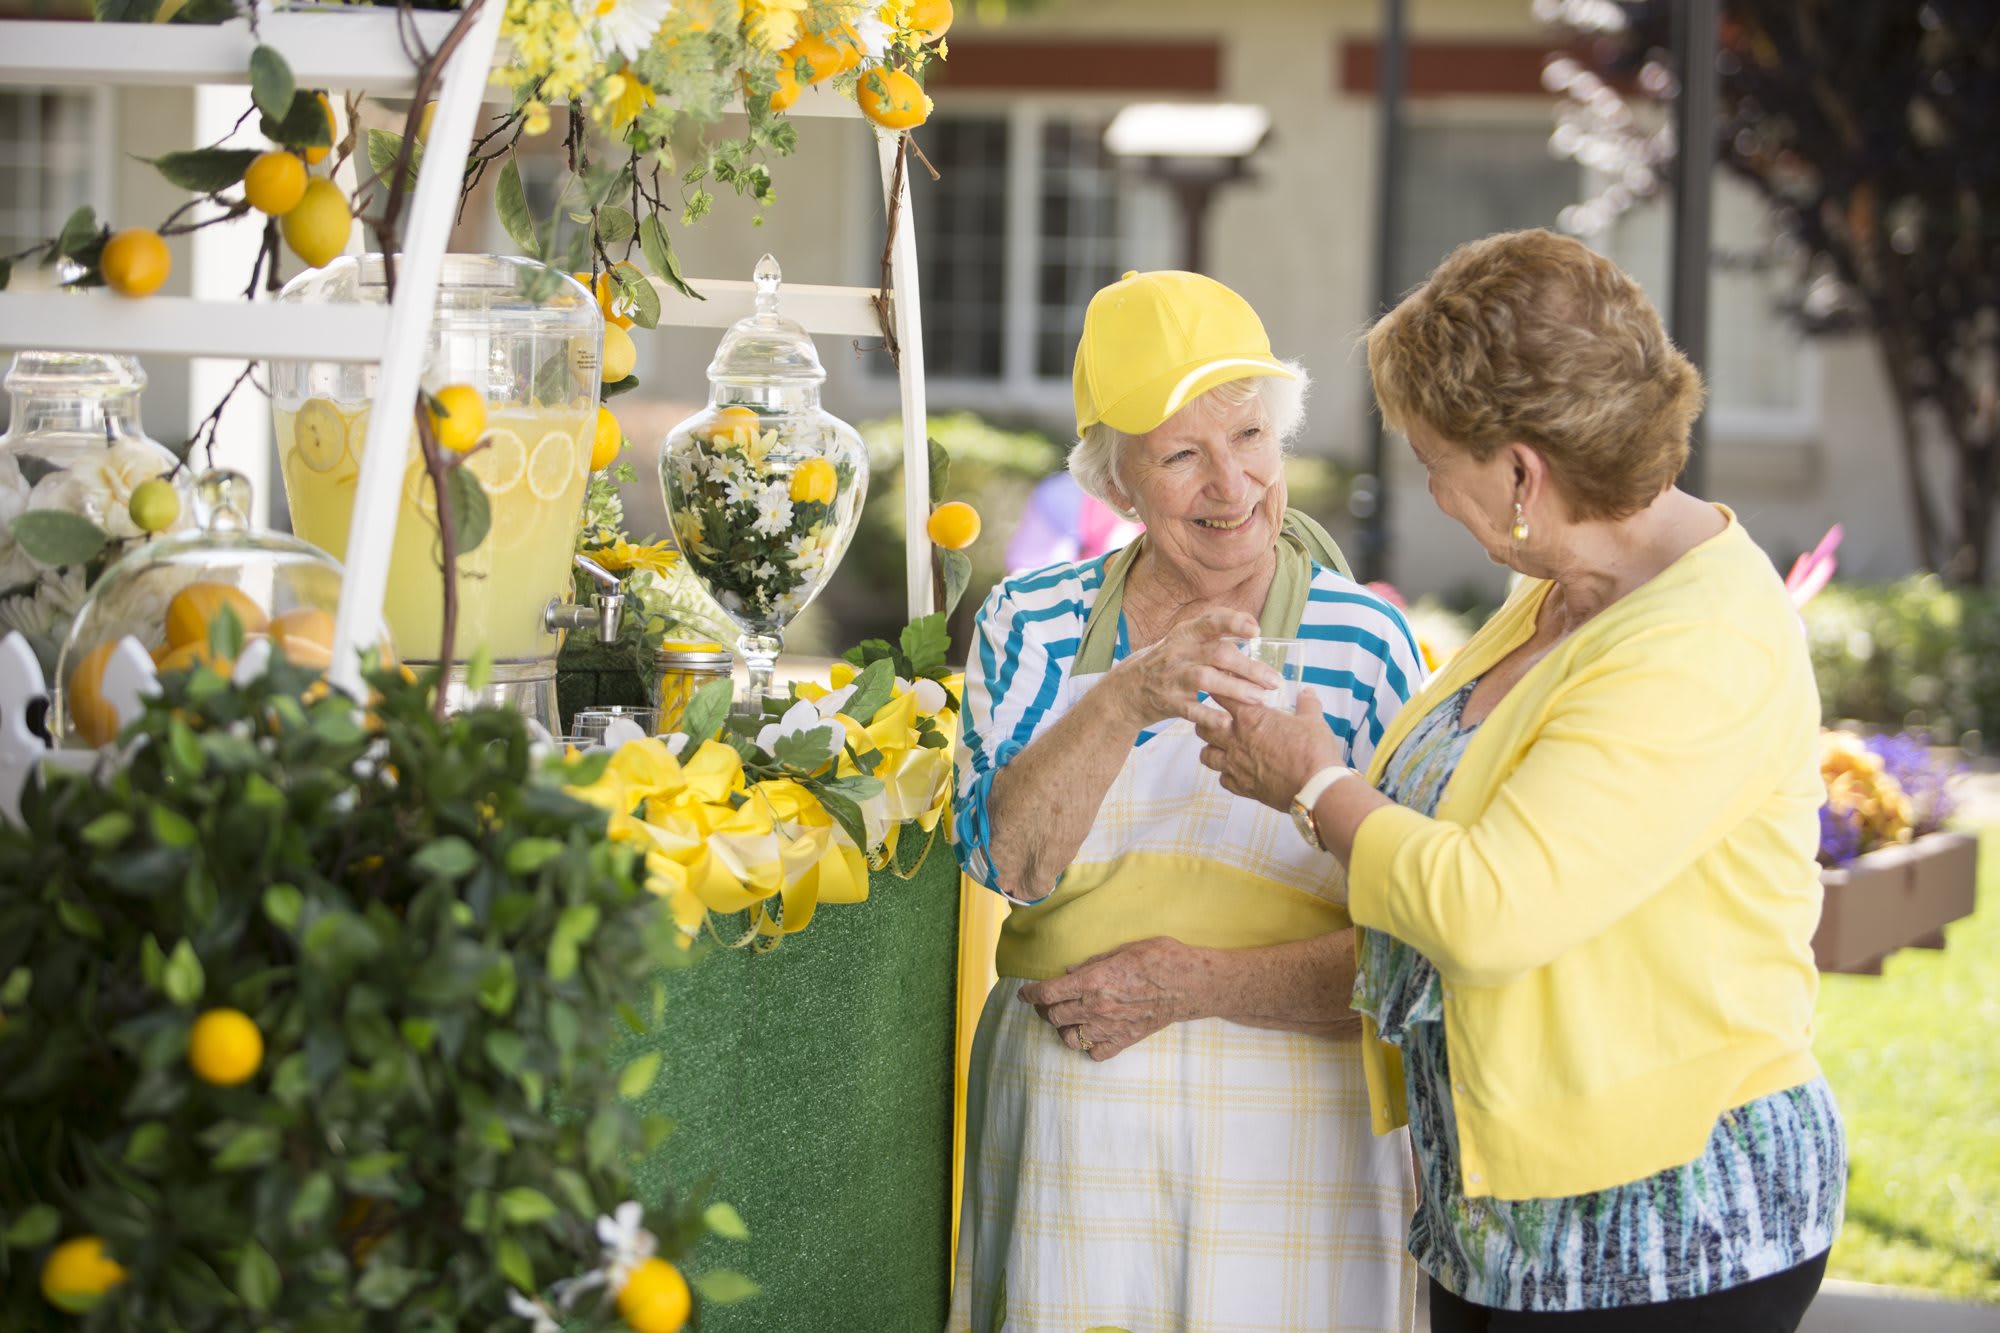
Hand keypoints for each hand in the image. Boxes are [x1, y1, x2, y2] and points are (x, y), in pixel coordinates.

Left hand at [1017, 937, 1201, 1060]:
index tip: (1023, 993)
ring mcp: (1110, 1027)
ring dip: (1064, 1028)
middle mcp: (1097, 1007)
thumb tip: (1069, 972)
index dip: (1030, 994)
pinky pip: (1094, 1053)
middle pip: (1054, 1016)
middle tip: (1046, 1001)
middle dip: (1044, 1008)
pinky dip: (1088, 1045)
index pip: (1048, 993)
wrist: (1191, 984)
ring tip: (1069, 1018)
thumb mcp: (1122, 949)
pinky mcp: (1124, 1040)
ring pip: (1069, 1037)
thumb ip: (1092, 963)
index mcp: (1093, 980)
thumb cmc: (1160, 958)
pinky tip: (1092, 1033)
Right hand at [1104, 608, 1275, 730]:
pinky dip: (1209, 716)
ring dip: (1235, 689)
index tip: (1256, 630)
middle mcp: (1179, 652)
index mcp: (1186, 634)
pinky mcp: (1168, 702)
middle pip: (1217, 654)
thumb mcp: (1183, 641)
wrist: (1126, 690)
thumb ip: (1212, 635)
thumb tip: (1251, 626)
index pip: (1211, 621)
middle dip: (1248, 667)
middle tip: (1274, 680)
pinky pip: (1191, 710)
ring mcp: (1172, 677)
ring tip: (1260, 700)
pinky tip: (1227, 722)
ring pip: (1206, 679)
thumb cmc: (1165, 663)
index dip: (1234, 623)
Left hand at [1194, 686, 1341, 812]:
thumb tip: (1307, 693)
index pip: (1221, 697)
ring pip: (1206, 755)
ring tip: (1222, 747)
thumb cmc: (1313, 751)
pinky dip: (1226, 774)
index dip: (1220, 691)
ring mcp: (1235, 765)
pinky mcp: (1241, 787)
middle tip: (1217, 720)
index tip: (1221, 688)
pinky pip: (1222, 779)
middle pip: (1203, 727)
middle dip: (1207, 721)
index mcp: (1250, 718)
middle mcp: (1236, 740)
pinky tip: (1236, 771)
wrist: (1315, 788)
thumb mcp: (1313, 720)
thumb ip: (1307, 703)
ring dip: (1212, 748)